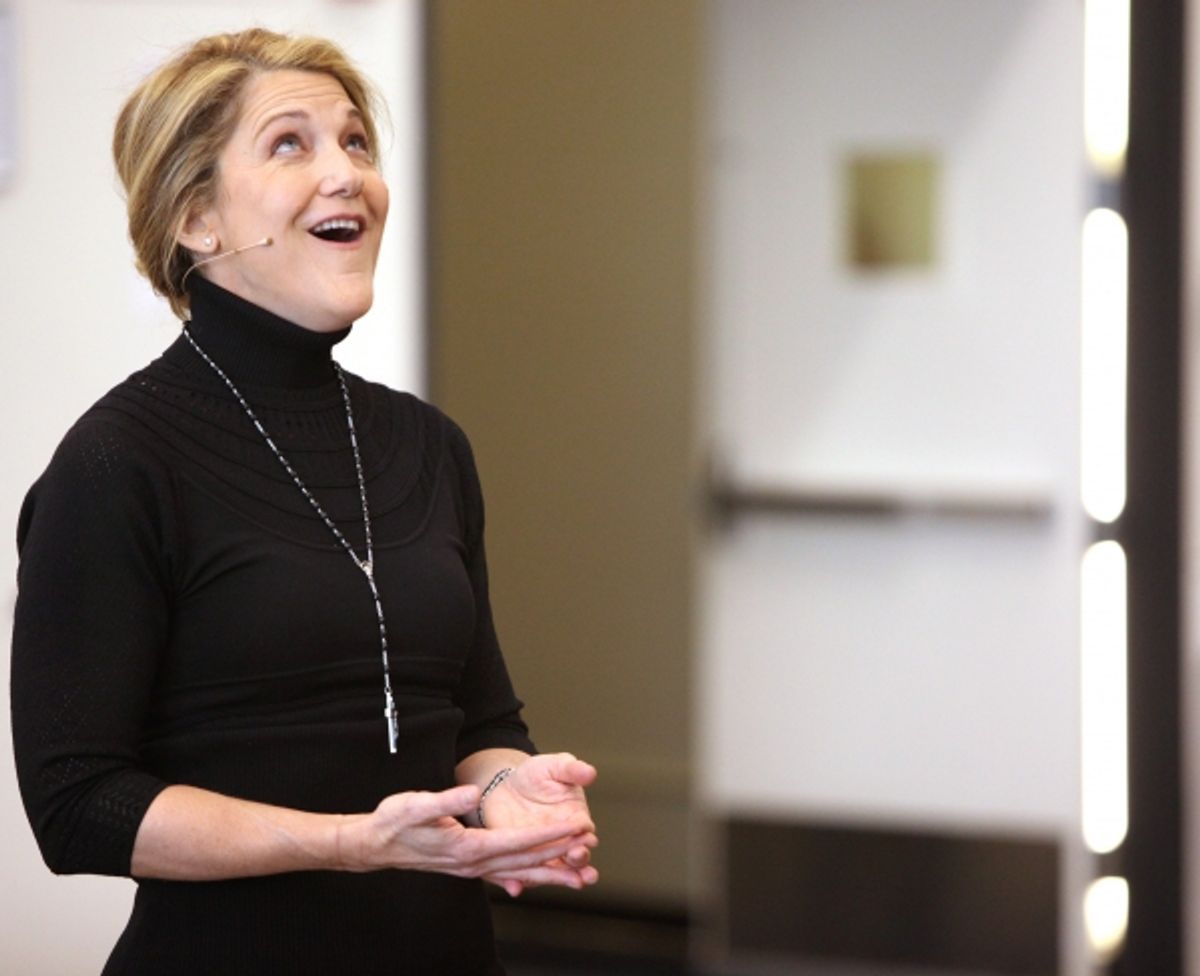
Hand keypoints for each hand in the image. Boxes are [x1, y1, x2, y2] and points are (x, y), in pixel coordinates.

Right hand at [335, 784, 592, 883]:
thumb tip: (473, 795)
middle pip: (526, 860)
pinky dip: (529, 873)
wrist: (376, 844)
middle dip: (560, 853)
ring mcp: (472, 868)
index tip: (576, 827)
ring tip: (579, 871)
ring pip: (520, 872)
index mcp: (468, 847)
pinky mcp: (469, 865)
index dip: (549, 834)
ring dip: (550, 869)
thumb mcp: (417, 805)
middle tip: (590, 846)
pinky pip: (507, 873)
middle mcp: (474, 862)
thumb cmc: (395, 821)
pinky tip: (542, 874)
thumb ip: (447, 801)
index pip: (518, 842)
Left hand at [478, 753, 598, 895]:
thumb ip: (572, 769)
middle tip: (579, 862)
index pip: (586, 834)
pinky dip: (518, 883)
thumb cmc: (535, 775)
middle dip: (579, 864)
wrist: (505, 786)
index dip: (586, 838)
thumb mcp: (554, 766)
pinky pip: (520, 875)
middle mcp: (562, 841)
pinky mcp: (519, 859)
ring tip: (559, 885)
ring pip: (552, 873)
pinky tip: (516, 888)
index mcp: (575, 820)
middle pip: (575, 859)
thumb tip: (590, 772)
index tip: (586, 838)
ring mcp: (541, 853)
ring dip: (559, 882)